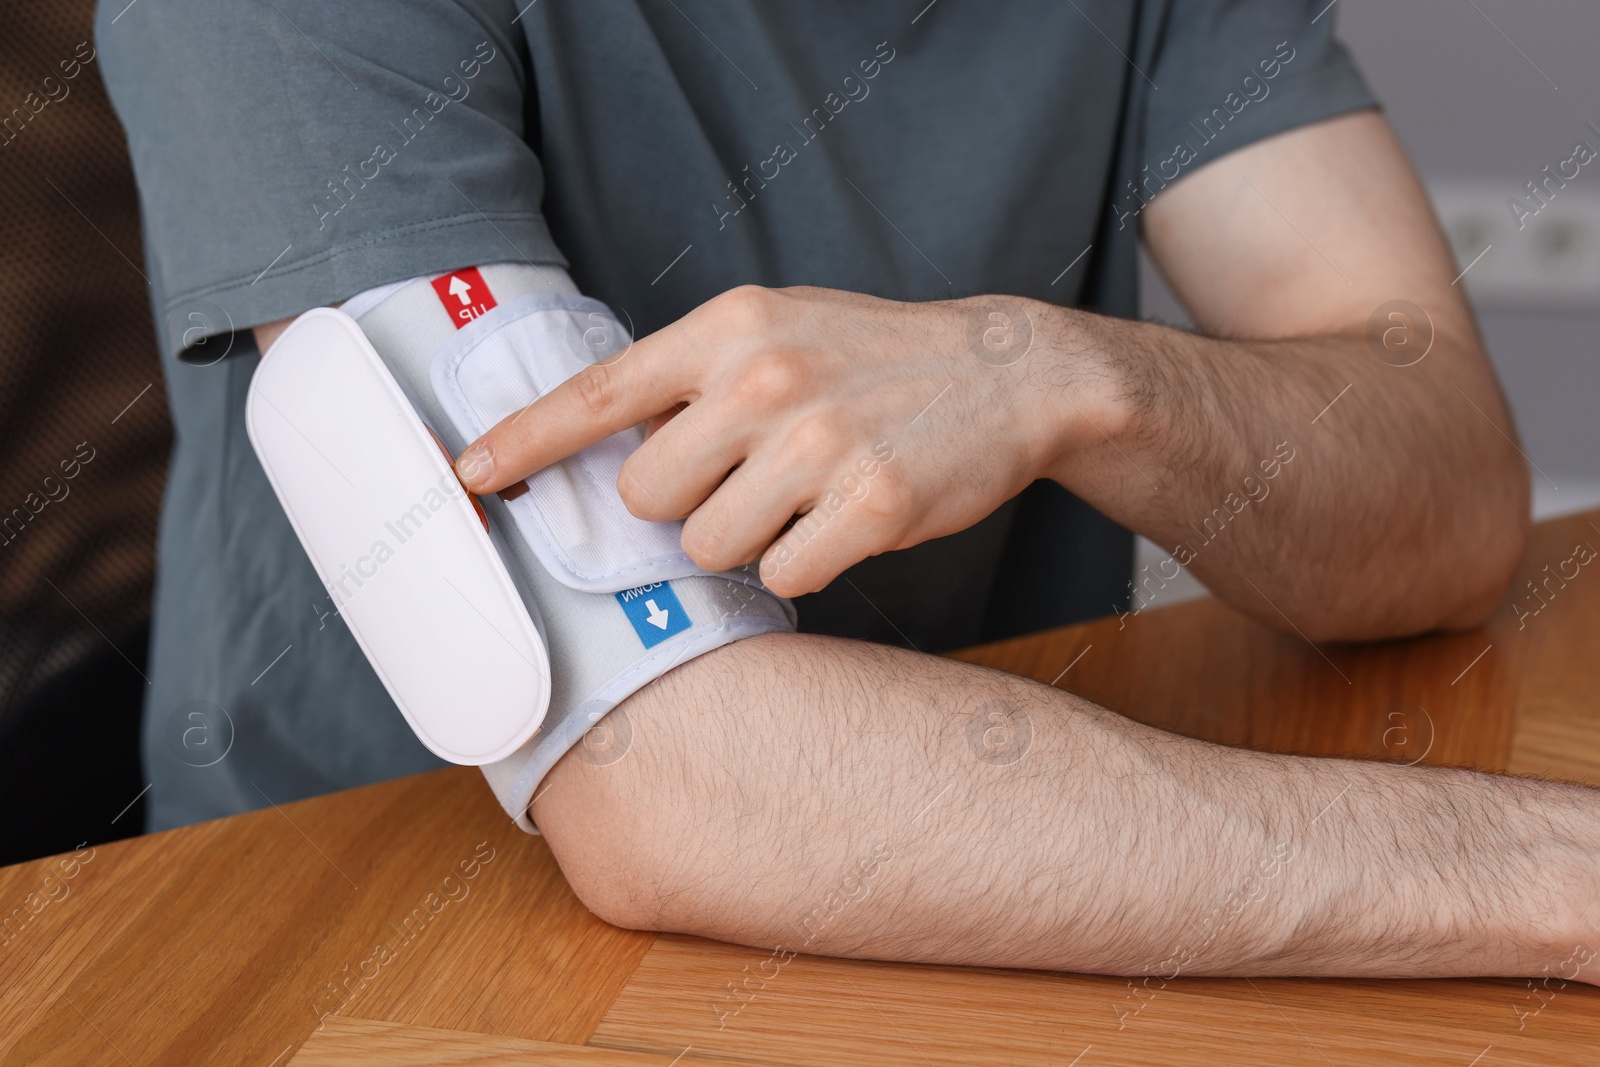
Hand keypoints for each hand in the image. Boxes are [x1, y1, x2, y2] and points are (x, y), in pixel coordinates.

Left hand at [454, 285, 1122, 596]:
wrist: (1008, 374)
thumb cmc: (874, 358)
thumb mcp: (776, 329)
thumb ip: (691, 379)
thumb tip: (608, 456)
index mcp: (729, 328)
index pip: (599, 392)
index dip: (523, 442)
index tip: (467, 480)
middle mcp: (765, 379)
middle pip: (645, 497)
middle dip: (681, 506)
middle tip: (744, 480)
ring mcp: (820, 442)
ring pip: (710, 549)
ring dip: (747, 541)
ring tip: (805, 495)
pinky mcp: (872, 504)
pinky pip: (783, 579)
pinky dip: (803, 566)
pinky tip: (844, 520)